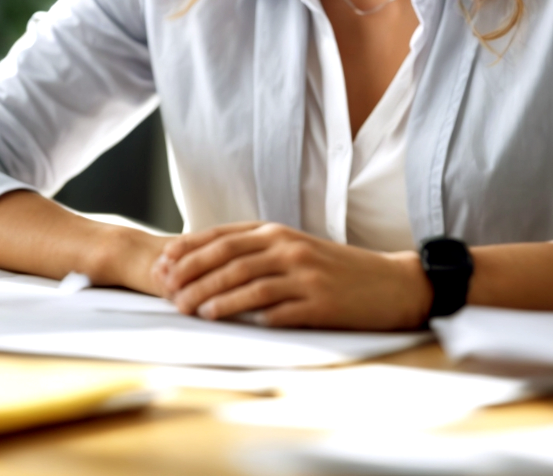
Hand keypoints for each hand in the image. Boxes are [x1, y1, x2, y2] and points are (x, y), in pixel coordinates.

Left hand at [151, 221, 430, 329]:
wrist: (390, 284)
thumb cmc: (335, 269)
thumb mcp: (294, 248)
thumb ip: (256, 251)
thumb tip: (206, 264)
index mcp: (278, 232)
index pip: (222, 236)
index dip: (188, 250)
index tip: (161, 265)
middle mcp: (288, 248)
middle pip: (228, 258)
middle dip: (191, 275)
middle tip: (167, 293)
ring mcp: (304, 275)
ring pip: (246, 283)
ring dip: (212, 297)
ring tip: (188, 310)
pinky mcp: (318, 303)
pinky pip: (276, 309)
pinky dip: (247, 315)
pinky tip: (226, 321)